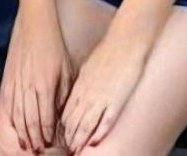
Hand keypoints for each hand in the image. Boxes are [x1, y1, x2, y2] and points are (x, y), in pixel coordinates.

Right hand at [2, 6, 72, 152]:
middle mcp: (30, 87)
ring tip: (26, 143)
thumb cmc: (54, 47)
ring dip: (22, 131)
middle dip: (33, 138)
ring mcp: (18, 84)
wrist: (36, 27)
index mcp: (45, 86)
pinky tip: (14, 126)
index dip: (46, 134)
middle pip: (30, 120)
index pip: (44, 118)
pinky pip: (10, 104)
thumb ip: (64, 93)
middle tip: (37, 150)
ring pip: (18, 115)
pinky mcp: (11, 79)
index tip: (49, 144)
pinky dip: (12, 118)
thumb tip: (63, 113)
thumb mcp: (66, 70)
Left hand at [58, 28, 149, 150]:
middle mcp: (87, 94)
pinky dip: (98, 134)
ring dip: (80, 140)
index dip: (63, 129)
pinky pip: (105, 122)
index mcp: (80, 86)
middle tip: (67, 149)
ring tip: (77, 150)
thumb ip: (82, 84)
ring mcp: (101, 98)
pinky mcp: (116, 100)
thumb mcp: (89, 68)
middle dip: (69, 138)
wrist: (125, 41)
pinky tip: (95, 143)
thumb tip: (77, 95)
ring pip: (86, 125)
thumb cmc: (109, 52)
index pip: (66, 113)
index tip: (61, 138)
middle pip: (73, 122)